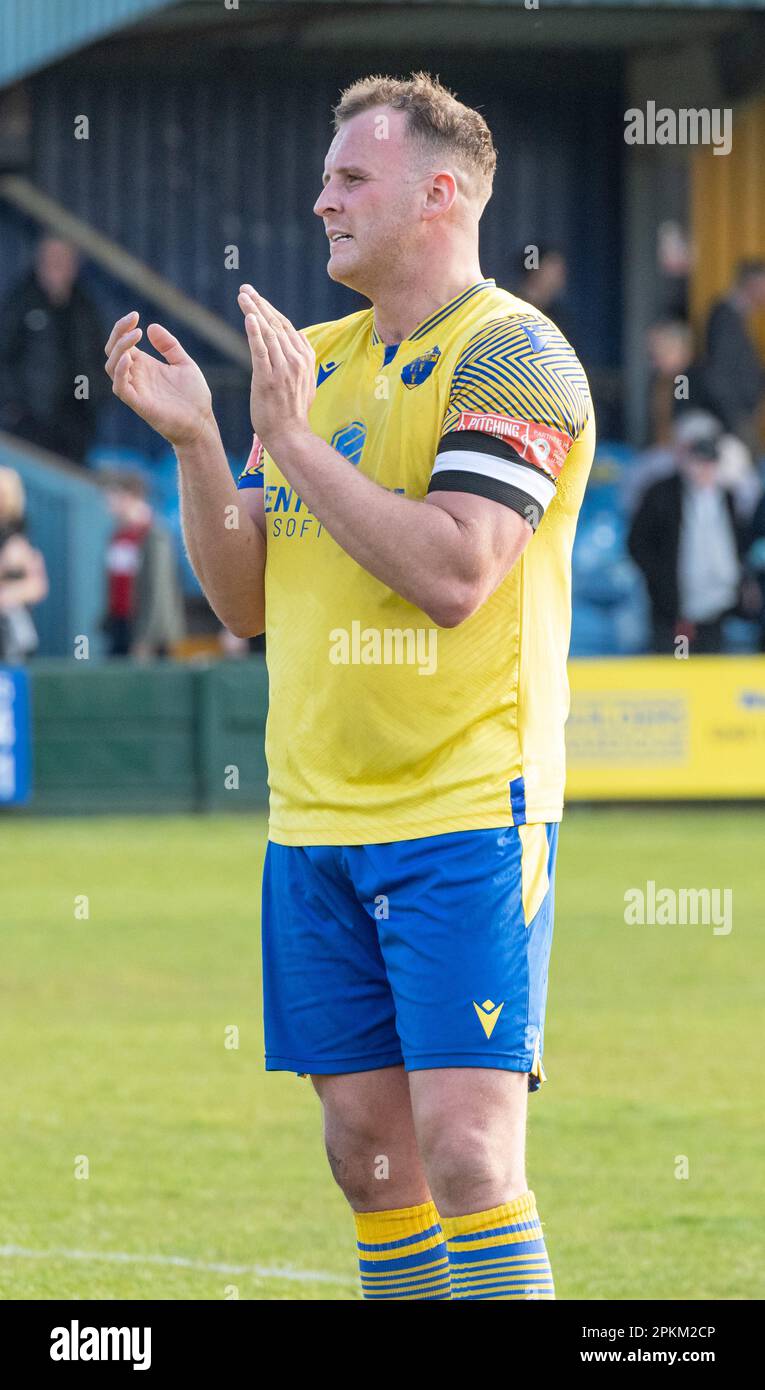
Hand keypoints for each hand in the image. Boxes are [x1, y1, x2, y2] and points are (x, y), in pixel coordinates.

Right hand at [104, 313, 212, 447]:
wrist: (201, 422)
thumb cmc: (193, 396)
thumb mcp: (183, 363)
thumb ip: (169, 346)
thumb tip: (151, 327)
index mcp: (144, 365)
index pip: (122, 343)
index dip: (123, 328)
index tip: (135, 315)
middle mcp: (136, 376)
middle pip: (113, 351)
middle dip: (118, 333)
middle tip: (133, 320)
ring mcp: (136, 389)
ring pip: (111, 367)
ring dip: (120, 348)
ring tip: (134, 336)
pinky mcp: (139, 404)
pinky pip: (120, 388)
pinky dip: (120, 372)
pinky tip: (129, 358)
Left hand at [237, 285, 314, 452]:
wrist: (290, 435)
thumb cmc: (294, 414)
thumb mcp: (305, 384)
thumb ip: (301, 363)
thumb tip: (299, 346)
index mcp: (305, 359)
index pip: (286, 327)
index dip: (270, 310)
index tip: (257, 298)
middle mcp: (297, 360)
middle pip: (276, 324)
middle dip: (260, 304)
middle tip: (246, 289)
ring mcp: (284, 369)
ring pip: (268, 332)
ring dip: (254, 310)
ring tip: (243, 296)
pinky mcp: (269, 378)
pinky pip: (261, 350)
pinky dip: (255, 332)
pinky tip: (248, 316)